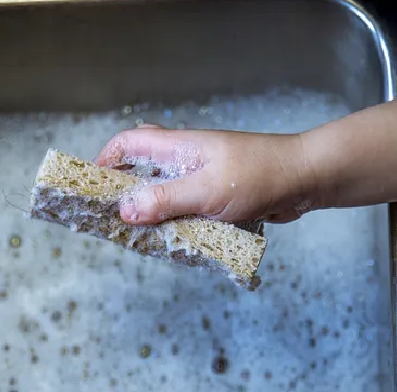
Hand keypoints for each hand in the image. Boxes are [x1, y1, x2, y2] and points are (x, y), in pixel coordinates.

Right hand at [95, 124, 318, 224]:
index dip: (105, 161)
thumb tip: (124, 209)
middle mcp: (186, 159)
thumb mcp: (206, 191)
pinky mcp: (217, 197)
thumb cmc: (259, 176)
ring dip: (153, 215)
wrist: (306, 179)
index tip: (90, 188)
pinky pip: (187, 210)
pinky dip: (178, 224)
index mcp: (179, 147)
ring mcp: (203, 177)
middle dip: (125, 194)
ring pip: (165, 194)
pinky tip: (175, 244)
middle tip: (112, 221)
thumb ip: (164, 200)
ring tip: (140, 239)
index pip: (129, 143)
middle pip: (143, 170)